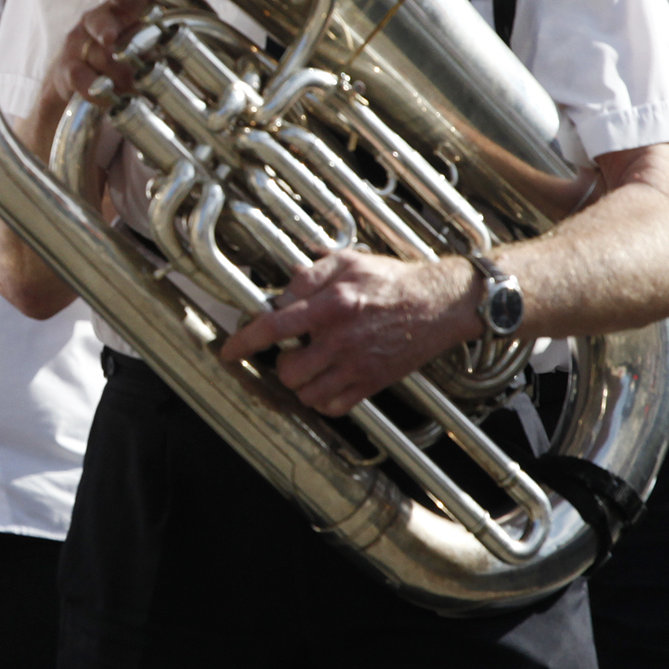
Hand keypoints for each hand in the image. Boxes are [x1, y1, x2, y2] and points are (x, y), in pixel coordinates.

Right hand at [47, 0, 149, 103]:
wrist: (76, 78)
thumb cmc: (119, 56)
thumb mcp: (140, 44)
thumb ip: (152, 42)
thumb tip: (169, 54)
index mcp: (117, 10)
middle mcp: (95, 21)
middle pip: (99, 22)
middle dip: (105, 29)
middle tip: (110, 39)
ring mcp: (78, 43)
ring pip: (96, 56)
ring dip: (116, 73)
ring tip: (129, 85)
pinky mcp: (68, 68)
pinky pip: (82, 78)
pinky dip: (97, 90)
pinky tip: (108, 97)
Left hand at [216, 250, 480, 415]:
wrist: (440, 304)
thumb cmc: (394, 280)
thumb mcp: (349, 261)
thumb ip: (310, 274)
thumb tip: (281, 292)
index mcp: (332, 304)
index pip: (274, 327)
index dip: (244, 342)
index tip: (229, 351)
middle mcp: (341, 339)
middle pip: (288, 371)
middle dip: (281, 364)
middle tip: (291, 352)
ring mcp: (358, 365)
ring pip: (307, 394)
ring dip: (300, 383)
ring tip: (309, 366)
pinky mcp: (373, 382)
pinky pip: (334, 407)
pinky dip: (323, 401)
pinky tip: (326, 382)